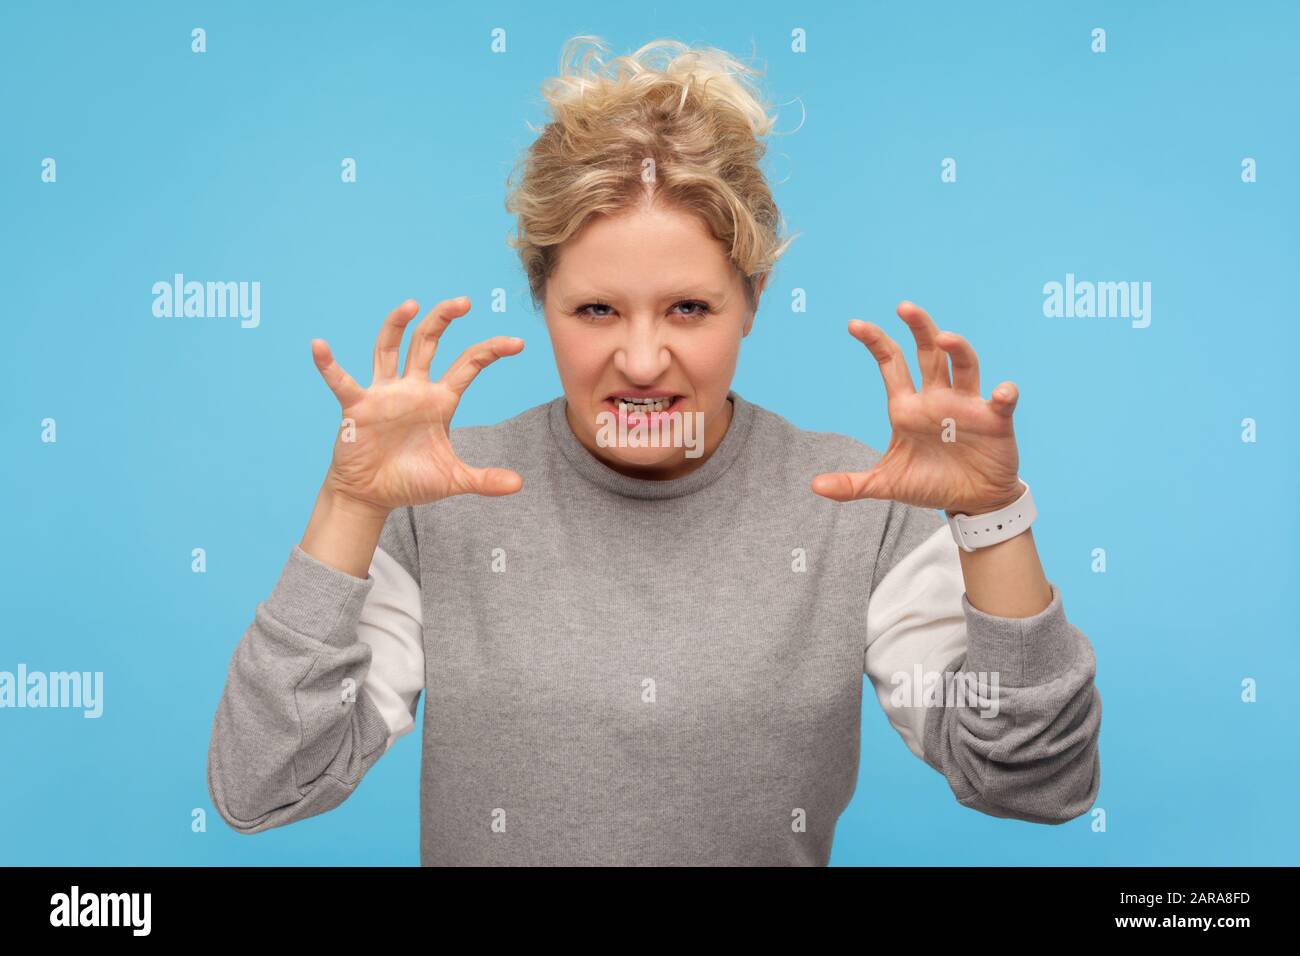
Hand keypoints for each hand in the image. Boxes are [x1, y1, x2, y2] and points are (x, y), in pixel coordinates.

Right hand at [311, 296, 524, 516]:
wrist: (372, 496)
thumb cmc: (410, 481)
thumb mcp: (452, 478)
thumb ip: (485, 479)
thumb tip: (518, 484)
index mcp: (440, 401)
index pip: (468, 365)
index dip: (491, 351)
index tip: (518, 343)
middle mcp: (413, 389)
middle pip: (427, 342)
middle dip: (444, 319)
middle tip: (464, 302)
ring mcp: (384, 394)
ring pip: (389, 349)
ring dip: (397, 325)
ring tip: (410, 305)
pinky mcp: (357, 407)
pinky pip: (342, 382)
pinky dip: (329, 365)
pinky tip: (320, 347)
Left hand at [811, 301, 1022, 514]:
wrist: (970, 502)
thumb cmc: (929, 483)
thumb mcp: (887, 484)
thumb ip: (852, 484)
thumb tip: (815, 486)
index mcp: (907, 407)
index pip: (891, 364)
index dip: (875, 342)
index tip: (854, 324)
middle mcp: (937, 398)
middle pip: (929, 353)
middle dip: (918, 329)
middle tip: (904, 308)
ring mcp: (967, 406)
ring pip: (964, 365)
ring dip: (957, 349)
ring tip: (944, 338)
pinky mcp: (995, 421)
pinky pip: (1001, 401)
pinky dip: (1003, 393)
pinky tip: (1000, 392)